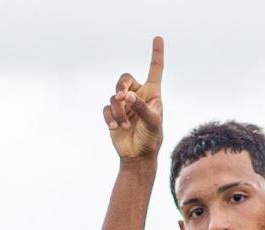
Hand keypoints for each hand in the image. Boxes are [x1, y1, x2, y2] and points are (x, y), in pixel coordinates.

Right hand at [102, 36, 163, 159]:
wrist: (138, 156)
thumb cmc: (152, 139)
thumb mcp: (153, 123)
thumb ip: (141, 108)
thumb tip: (127, 95)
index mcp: (153, 93)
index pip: (155, 69)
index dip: (156, 53)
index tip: (158, 37)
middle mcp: (138, 95)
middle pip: (124, 79)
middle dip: (121, 86)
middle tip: (122, 97)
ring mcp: (125, 105)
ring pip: (114, 97)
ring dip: (118, 111)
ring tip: (126, 125)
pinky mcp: (113, 114)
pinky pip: (107, 109)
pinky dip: (110, 118)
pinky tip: (116, 127)